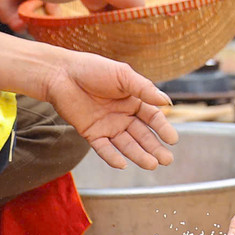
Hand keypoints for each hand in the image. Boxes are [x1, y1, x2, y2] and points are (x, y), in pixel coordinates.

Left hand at [44, 50, 177, 168]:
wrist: (61, 73)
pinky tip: (123, 165)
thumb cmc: (93, 69)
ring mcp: (107, 126)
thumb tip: (167, 102)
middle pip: (142, 135)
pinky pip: (104, 148)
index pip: (152, 118)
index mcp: (133, 100)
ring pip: (126, 144)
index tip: (172, 140)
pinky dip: (113, 157)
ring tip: (152, 164)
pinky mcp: (91, 133)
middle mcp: (122, 115)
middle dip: (155, 147)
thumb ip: (144, 89)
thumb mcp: (123, 75)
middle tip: (167, 160)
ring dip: (139, 155)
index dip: (163, 128)